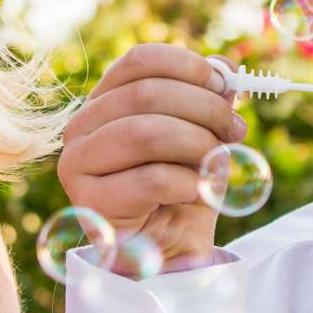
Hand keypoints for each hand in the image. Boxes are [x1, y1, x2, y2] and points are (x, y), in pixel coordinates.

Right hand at [56, 43, 246, 269]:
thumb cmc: (181, 188)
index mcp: (104, 100)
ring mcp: (77, 164)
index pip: (141, 61)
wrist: (168, 250)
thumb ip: (209, 99)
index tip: (225, 86)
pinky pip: (151, 180)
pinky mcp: (90, 201)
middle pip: (147, 94)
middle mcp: (81, 126)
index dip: (189, 67)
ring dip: (197, 145)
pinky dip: (188, 183)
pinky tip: (196, 192)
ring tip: (216, 162)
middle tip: (234, 129)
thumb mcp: (202, 136)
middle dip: (204, 108)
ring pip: (146, 133)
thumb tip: (227, 66)